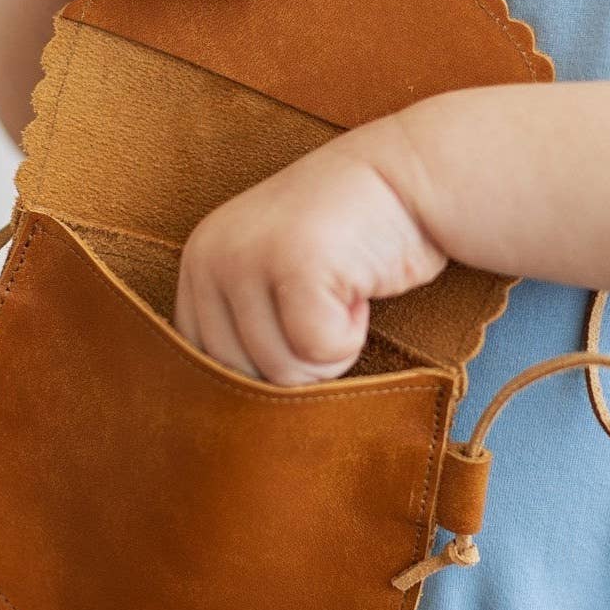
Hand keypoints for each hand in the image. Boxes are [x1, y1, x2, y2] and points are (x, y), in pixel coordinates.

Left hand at [173, 120, 448, 385]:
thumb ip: (246, 332)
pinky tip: (357, 282)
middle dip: (301, 359)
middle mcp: (209, 257)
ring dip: (331, 344)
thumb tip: (236, 432)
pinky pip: (319, 350)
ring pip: (283, 371)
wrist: (411, 177)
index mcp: (198, 265)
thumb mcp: (276, 284)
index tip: (301, 317)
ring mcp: (246, 257)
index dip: (265, 367)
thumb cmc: (353, 241)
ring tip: (342, 285)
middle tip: (327, 300)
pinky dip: (352, 332)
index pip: (206, 369)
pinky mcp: (292, 261)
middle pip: (244, 380)